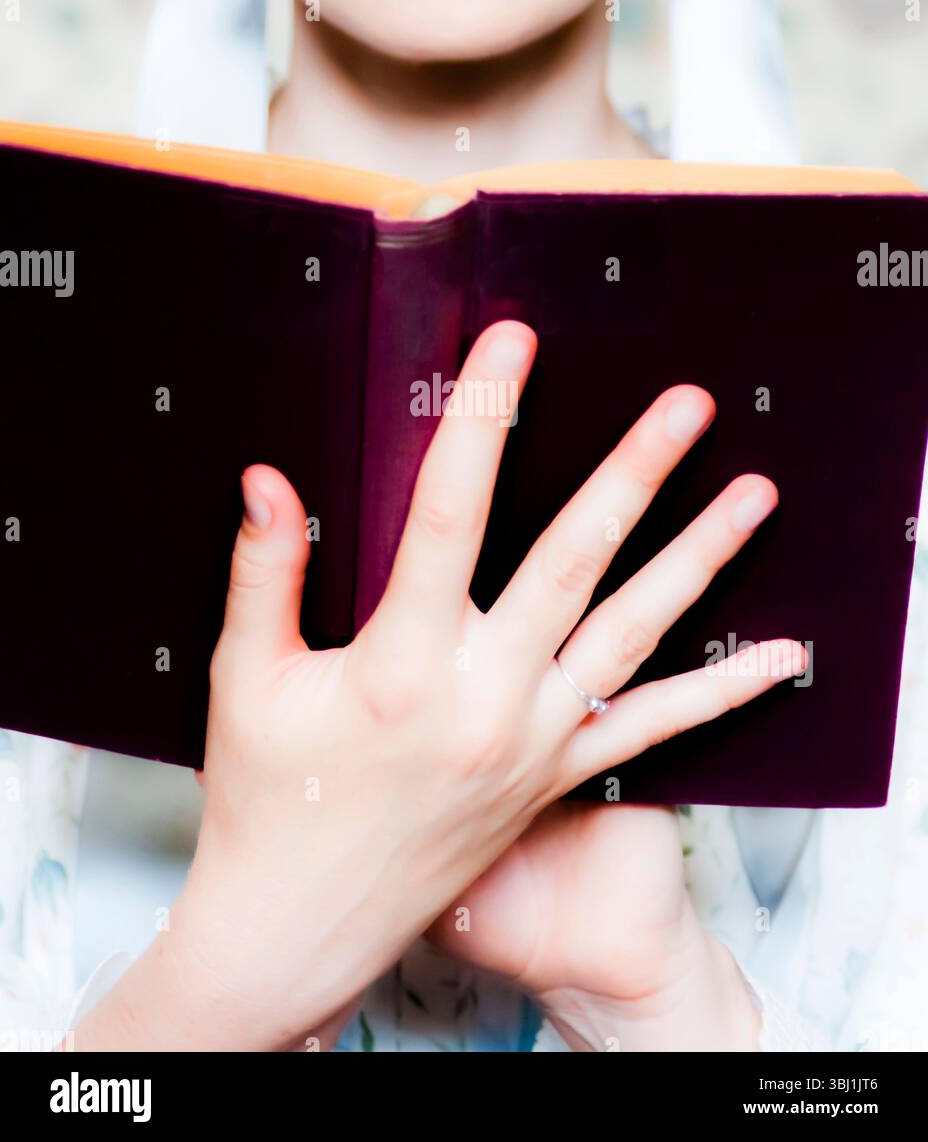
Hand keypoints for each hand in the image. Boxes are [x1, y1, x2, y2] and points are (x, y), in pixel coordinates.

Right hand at [76, 320, 800, 1051]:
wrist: (306, 919)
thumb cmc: (269, 795)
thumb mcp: (248, 680)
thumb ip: (264, 573)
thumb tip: (267, 478)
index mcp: (397, 665)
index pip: (446, 514)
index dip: (481, 418)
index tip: (512, 343)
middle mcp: (481, 698)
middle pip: (570, 560)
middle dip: (633, 472)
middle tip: (687, 405)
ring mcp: (532, 740)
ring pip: (631, 632)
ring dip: (697, 558)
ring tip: (753, 496)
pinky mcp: (558, 775)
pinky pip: (652, 729)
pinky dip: (722, 692)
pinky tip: (778, 655)